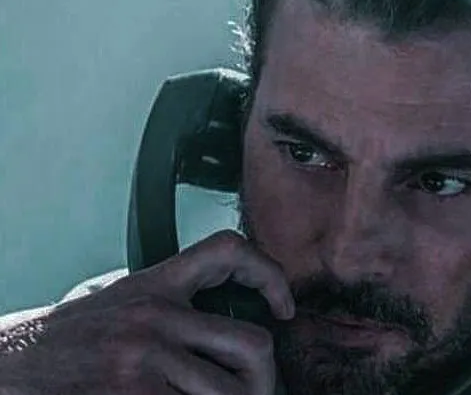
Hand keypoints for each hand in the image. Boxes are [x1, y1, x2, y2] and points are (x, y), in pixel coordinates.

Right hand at [0, 230, 294, 394]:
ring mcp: (146, 358)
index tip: (283, 305)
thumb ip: (174, 303)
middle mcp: (157, 315)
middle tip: (261, 389)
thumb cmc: (78, 335)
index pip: (228, 250)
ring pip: (231, 393)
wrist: (19, 361)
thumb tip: (226, 324)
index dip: (268, 272)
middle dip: (267, 378)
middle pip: (252, 343)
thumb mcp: (127, 298)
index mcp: (158, 283)